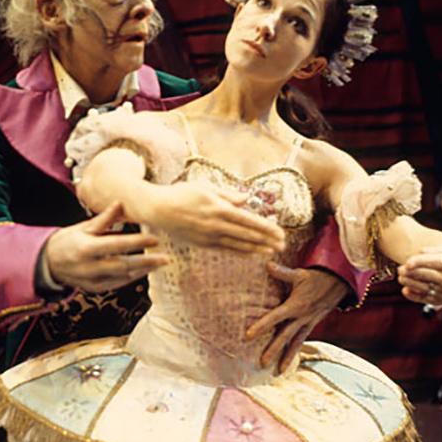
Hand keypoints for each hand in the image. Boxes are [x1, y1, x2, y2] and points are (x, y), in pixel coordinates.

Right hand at [44, 202, 169, 291]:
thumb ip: (104, 219)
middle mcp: (89, 267)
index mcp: (86, 248)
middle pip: (123, 265)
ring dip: (142, 270)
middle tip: (165, 258)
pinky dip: (131, 277)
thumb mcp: (83, 227)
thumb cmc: (67, 241)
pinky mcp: (94, 289)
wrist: (47, 264)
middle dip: (146, 262)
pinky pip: (117, 284)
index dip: (137, 242)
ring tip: (159, 263)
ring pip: (122, 277)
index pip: (116, 245)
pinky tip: (143, 271)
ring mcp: (92, 281)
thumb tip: (121, 203)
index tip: (155, 239)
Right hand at [139, 181, 284, 254]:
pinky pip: (226, 249)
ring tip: (272, 251)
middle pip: (247, 234)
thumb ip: (227, 194)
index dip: (266, 228)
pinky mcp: (202, 244)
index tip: (280, 231)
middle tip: (282, 244)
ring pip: (238, 244)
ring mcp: (209, 236)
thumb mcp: (205, 187)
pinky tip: (252, 253)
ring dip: (257, 248)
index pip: (249, 220)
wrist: (158, 209)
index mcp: (218, 208)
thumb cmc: (181, 194)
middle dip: (267, 240)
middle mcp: (215, 225)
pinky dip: (241, 252)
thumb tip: (246, 200)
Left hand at [245, 264, 348, 373]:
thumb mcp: (300, 274)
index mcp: (296, 305)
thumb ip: (282, 272)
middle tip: (261, 363)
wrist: (340, 283)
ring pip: (295, 343)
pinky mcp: (312, 324)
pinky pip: (302, 340)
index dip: (261, 326)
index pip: (275, 317)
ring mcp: (308, 323)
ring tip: (277, 371)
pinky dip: (295, 351)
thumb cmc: (318, 277)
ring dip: (286, 357)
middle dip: (273, 350)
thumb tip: (267, 264)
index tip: (248, 335)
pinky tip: (288, 361)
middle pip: (284, 336)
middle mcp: (301, 317)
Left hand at [397, 247, 441, 307]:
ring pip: (420, 287)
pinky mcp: (439, 300)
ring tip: (401, 278)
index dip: (415, 262)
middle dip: (407, 272)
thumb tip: (419, 251)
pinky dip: (412, 295)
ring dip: (407, 282)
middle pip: (422, 274)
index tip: (407, 262)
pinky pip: (423, 299)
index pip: (429, 262)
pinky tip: (405, 289)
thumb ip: (435, 250)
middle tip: (400, 269)